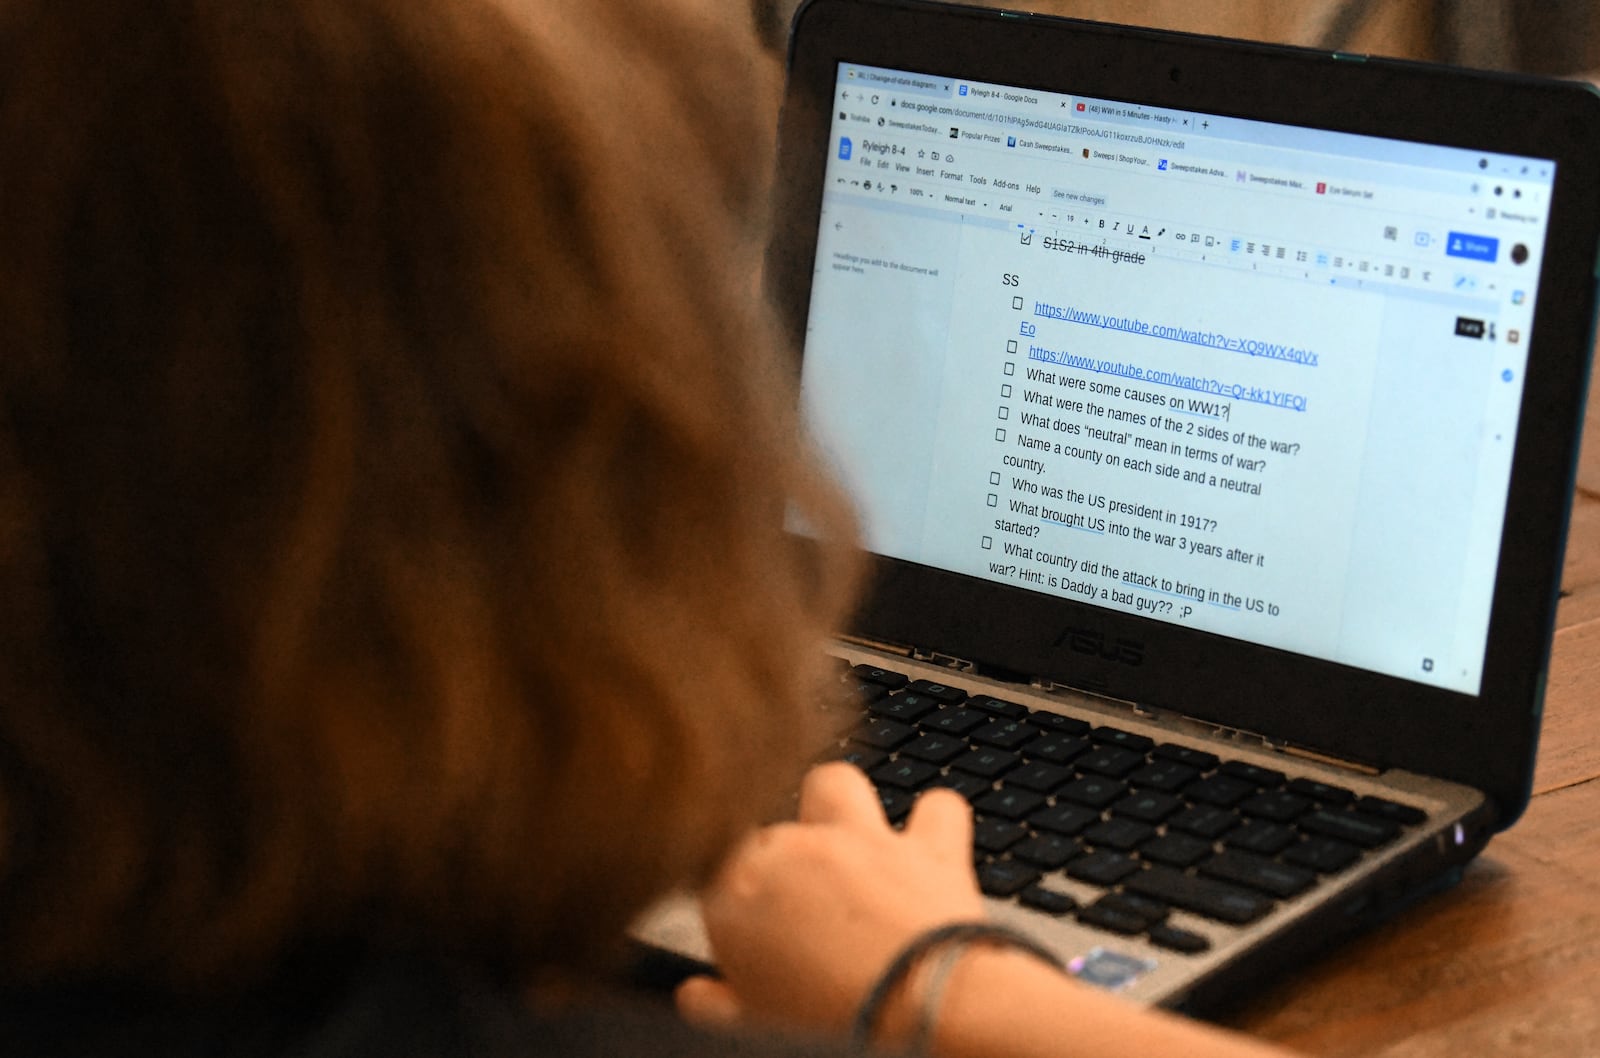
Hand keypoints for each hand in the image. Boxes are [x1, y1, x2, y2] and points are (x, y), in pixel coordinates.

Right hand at [675, 762, 984, 1034]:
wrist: (929, 1019)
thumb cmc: (837, 1029)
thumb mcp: (754, 1028)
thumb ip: (715, 1004)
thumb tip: (697, 996)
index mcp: (737, 896)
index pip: (712, 867)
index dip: (732, 899)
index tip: (746, 934)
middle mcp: (796, 854)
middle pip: (771, 834)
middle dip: (782, 866)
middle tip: (799, 917)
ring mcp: (864, 843)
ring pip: (832, 784)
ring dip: (837, 807)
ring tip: (845, 846)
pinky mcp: (930, 848)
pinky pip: (937, 807)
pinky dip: (934, 822)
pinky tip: (930, 848)